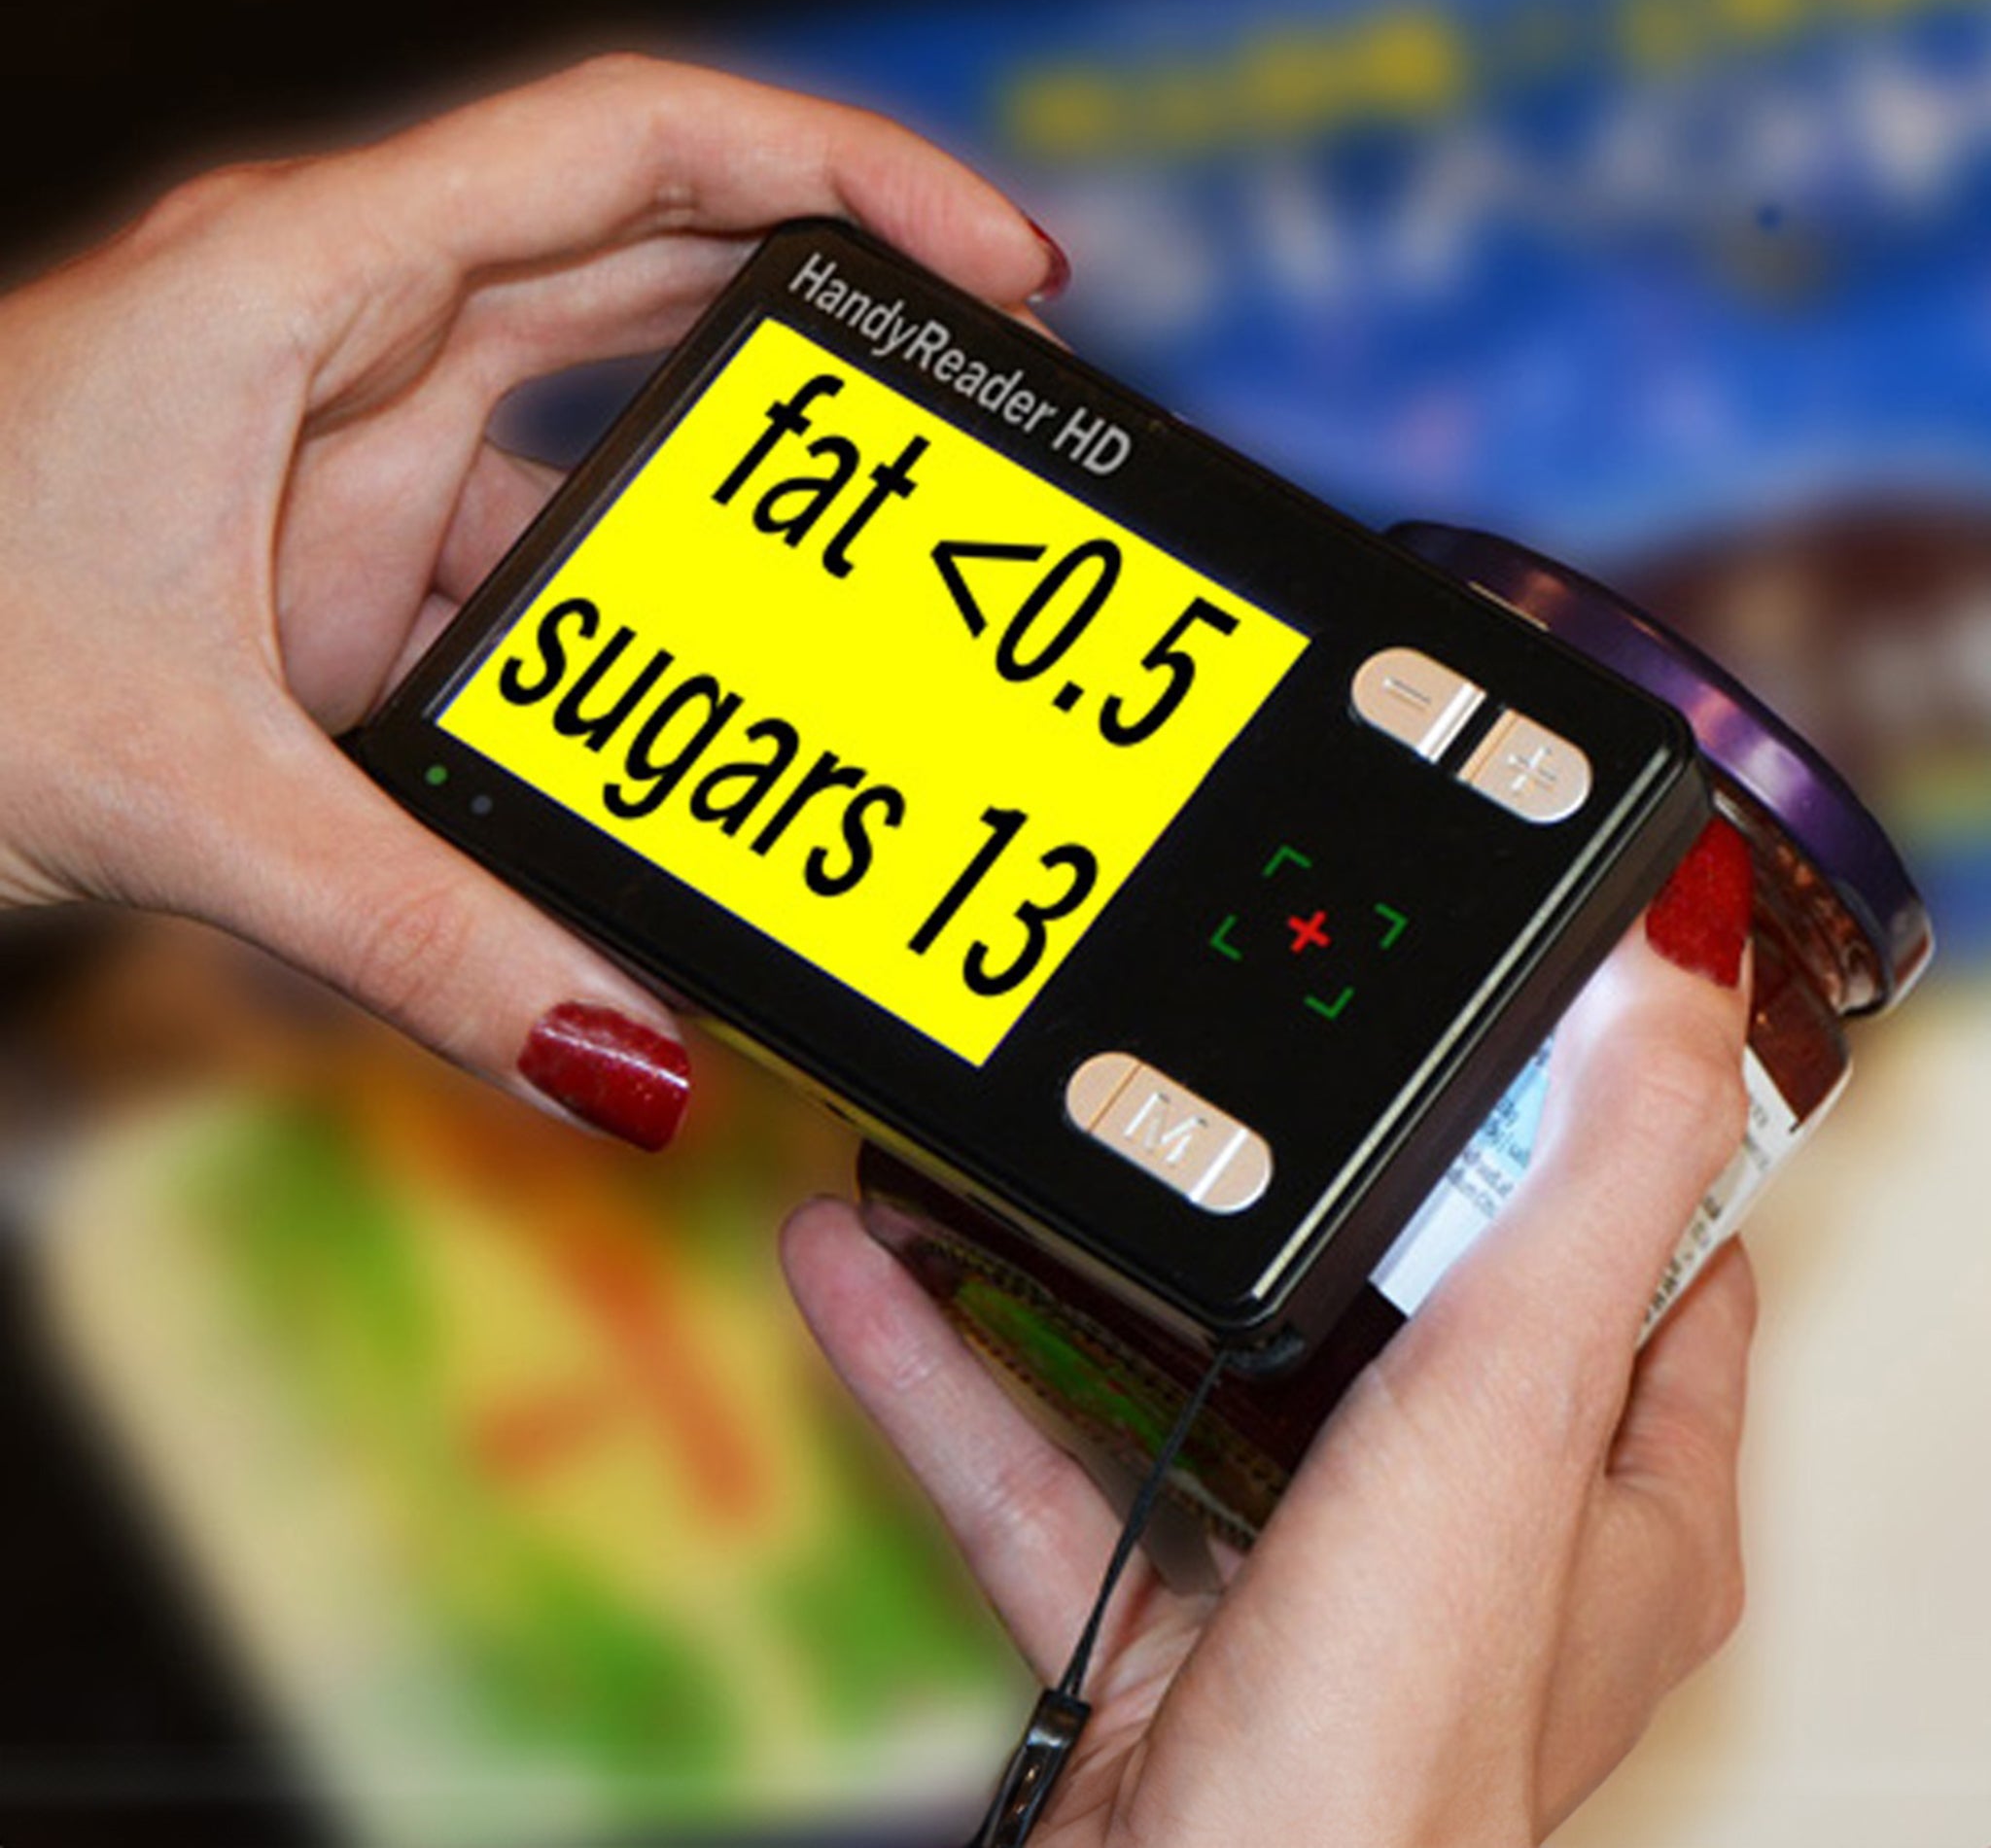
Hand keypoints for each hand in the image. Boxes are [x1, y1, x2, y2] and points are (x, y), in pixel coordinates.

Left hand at [0, 56, 1061, 1143]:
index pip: (629, 146)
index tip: (991, 263)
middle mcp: (342, 333)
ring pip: (602, 430)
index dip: (841, 174)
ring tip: (872, 575)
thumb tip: (627, 1047)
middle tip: (981, 410)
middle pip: (651, 259)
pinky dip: (629, 636)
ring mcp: (345, 446)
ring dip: (734, 505)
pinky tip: (694, 714)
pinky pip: (537, 568)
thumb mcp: (180, 789)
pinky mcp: (340, 556)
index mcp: (300, 282)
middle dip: (833, 322)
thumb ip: (424, 932)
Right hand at [784, 829, 1756, 1845]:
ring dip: (1101, 1266)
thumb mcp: (1518, 1396)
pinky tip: (862, 1272)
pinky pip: (1047, 1467)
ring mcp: (1314, 1590)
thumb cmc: (1393, 1734)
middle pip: (1411, 1306)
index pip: (1651, 1269)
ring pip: (1201, 1376)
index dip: (1603, 1133)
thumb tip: (1672, 960)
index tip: (1524, 1011)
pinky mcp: (1161, 1631)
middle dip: (1321, 1176)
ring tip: (1033, 1146)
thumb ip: (1592, 1175)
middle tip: (1254, 1049)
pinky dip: (949, 1372)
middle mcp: (1478, 1548)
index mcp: (1615, 1498)